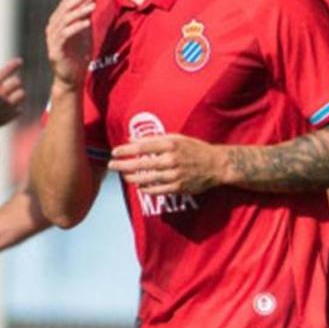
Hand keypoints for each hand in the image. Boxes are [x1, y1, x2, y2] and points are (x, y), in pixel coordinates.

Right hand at [0, 58, 25, 129]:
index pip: (9, 69)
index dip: (15, 64)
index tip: (19, 62)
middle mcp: (1, 93)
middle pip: (17, 82)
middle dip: (14, 83)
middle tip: (11, 85)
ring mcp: (6, 106)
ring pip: (22, 95)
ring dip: (18, 95)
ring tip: (14, 96)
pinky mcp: (7, 117)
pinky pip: (19, 110)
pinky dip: (17, 109)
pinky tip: (11, 110)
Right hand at [45, 0, 96, 88]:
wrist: (72, 77)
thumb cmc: (79, 54)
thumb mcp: (84, 32)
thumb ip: (85, 17)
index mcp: (57, 21)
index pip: (66, 1)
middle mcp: (52, 27)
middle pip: (65, 7)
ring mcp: (52, 39)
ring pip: (65, 19)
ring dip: (80, 11)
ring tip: (93, 6)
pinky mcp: (55, 50)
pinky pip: (65, 35)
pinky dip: (77, 27)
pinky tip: (88, 22)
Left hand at [108, 134, 226, 195]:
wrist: (216, 165)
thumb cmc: (194, 148)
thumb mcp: (176, 138)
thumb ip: (154, 139)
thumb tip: (132, 139)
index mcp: (170, 144)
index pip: (141, 147)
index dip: (125, 150)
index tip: (114, 152)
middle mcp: (171, 159)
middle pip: (141, 163)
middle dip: (123, 165)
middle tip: (112, 165)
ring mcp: (175, 174)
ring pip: (147, 178)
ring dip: (133, 178)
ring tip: (124, 176)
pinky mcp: (178, 187)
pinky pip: (157, 190)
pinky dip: (146, 189)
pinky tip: (139, 186)